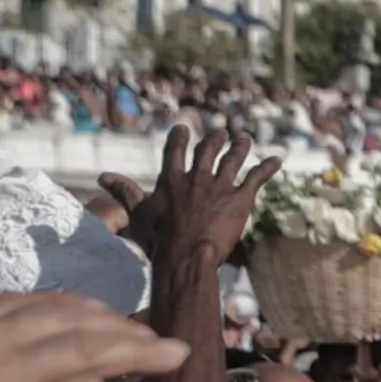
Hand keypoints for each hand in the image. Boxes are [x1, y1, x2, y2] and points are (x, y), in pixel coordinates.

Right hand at [100, 123, 276, 267]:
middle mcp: (197, 178)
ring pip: (233, 159)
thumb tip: (102, 176)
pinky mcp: (240, 199)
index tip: (183, 129)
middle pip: (208, 151)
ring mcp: (220, 187)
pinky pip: (257, 178)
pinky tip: (278, 160)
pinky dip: (268, 168)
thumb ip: (124, 191)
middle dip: (215, 140)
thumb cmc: (158, 238)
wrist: (186, 252)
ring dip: (240, 147)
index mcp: (172, 179)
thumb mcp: (137, 213)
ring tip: (244, 138)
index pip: (175, 152)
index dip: (179, 139)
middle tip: (221, 132)